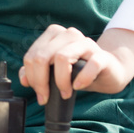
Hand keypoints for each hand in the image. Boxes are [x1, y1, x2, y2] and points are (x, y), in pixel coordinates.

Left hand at [18, 23, 133, 104]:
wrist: (110, 70)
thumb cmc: (80, 70)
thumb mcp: (56, 71)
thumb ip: (37, 72)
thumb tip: (23, 79)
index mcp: (54, 35)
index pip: (32, 55)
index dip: (31, 76)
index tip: (39, 93)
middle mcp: (68, 34)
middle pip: (42, 56)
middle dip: (41, 81)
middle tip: (46, 97)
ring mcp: (85, 43)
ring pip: (61, 57)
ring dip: (60, 81)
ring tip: (64, 93)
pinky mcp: (101, 55)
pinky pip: (89, 65)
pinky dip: (81, 78)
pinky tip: (78, 87)